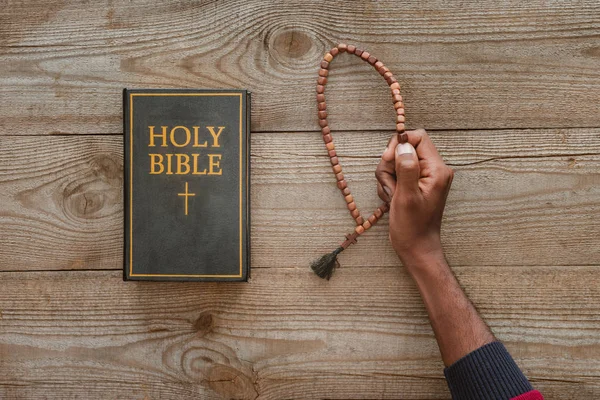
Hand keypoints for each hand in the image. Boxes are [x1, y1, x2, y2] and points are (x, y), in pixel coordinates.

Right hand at [375, 129, 452, 270]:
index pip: (418, 138)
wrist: (416, 247)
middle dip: (390, 165)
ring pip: (396, 161)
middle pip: (404, 149)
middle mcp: (433, 169)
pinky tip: (392, 199)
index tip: (387, 160)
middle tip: (390, 186)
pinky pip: (396, 173)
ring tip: (391, 196)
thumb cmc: (412, 227)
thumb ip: (406, 168)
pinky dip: (389, 184)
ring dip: (387, 177)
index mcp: (437, 170)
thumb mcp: (407, 197)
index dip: (399, 144)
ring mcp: (424, 177)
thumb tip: (403, 145)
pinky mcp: (414, 183)